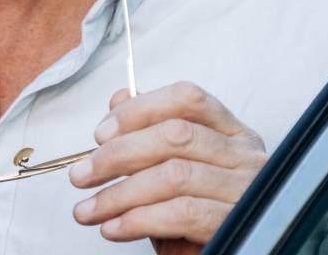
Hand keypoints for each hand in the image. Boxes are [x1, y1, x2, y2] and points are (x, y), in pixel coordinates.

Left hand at [70, 81, 267, 252]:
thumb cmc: (195, 221)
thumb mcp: (168, 173)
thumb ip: (149, 135)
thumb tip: (120, 98)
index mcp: (231, 134)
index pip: (187, 98)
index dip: (139, 110)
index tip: (101, 134)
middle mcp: (245, 156)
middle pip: (176, 135)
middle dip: (118, 154)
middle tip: (82, 175)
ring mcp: (245, 189)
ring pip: (174, 175)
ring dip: (120, 194)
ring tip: (89, 210)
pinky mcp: (235, 223)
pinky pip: (182, 213)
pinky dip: (139, 219)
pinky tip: (114, 228)